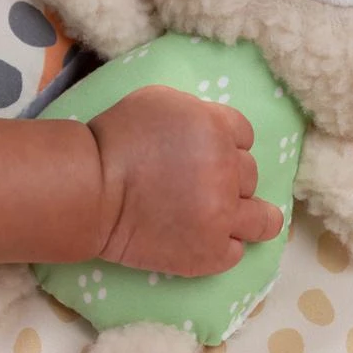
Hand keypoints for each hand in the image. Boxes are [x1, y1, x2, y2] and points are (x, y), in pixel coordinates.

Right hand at [88, 86, 282, 277]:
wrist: (89, 191)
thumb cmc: (115, 140)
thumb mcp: (157, 100)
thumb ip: (196, 111)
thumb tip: (212, 128)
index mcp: (216, 128)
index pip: (245, 136)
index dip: (226, 144)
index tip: (204, 154)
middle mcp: (228, 170)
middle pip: (250, 175)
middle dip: (228, 177)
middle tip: (196, 185)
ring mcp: (223, 214)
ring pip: (263, 219)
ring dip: (244, 216)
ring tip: (221, 219)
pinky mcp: (211, 252)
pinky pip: (237, 251)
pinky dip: (221, 245)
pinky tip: (199, 238)